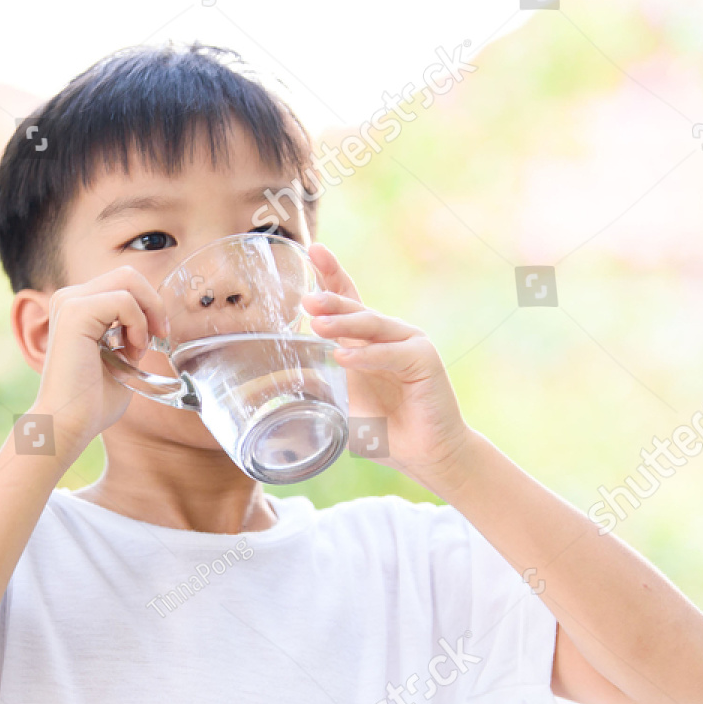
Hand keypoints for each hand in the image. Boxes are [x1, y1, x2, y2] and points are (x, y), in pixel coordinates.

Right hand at [32, 265, 167, 460]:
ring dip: (146, 314)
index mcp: (77, 306)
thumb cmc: (92, 401)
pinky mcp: (74, 312)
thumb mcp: (119, 356)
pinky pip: (123, 300)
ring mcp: (69, 302)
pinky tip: (130, 351)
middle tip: (158, 336)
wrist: (68, 423)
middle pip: (128, 274)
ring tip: (138, 348)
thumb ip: (130, 331)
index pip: (124, 282)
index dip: (148, 305)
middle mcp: (69, 298)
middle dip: (153, 303)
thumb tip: (155, 317)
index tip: (156, 337)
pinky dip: (137, 325)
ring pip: (128, 280)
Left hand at [304, 244, 473, 493]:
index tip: (313, 249)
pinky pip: (392, 354)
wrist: (425, 454)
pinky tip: (344, 357)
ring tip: (317, 323)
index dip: (331, 273)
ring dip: (343, 323)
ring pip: (372, 326)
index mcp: (367, 339)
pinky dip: (367, 356)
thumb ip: (320, 382)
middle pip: (357, 306)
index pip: (348, 298)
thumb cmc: (382, 428)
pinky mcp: (424, 360)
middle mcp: (388, 334)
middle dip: (330, 297)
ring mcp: (409, 343)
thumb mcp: (341, 402)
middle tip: (306, 298)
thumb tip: (277, 377)